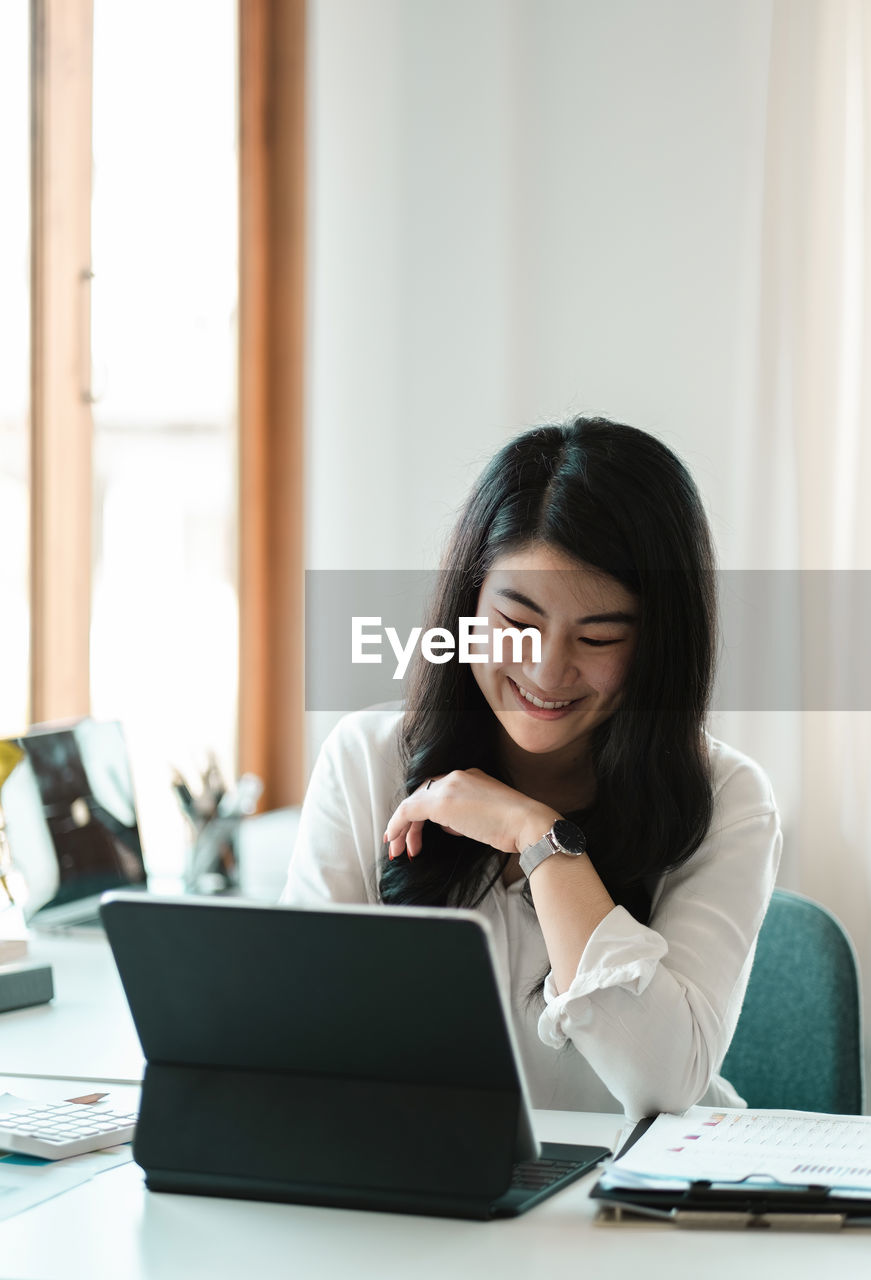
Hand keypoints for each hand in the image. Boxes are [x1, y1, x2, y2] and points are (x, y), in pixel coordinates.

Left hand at [383, 768, 559, 861]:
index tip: (416, 833)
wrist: (526, 824)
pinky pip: (408, 810)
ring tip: (399, 850)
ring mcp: (449, 786)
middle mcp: (457, 776)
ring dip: (402, 828)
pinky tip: (394, 840)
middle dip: (408, 822)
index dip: (423, 813)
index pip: (438, 791)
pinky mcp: (441, 801)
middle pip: (422, 796)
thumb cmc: (513, 827)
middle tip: (402, 844)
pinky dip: (397, 824)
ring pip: (413, 803)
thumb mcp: (485, 818)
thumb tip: (448, 826)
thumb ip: (463, 818)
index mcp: (470, 777)